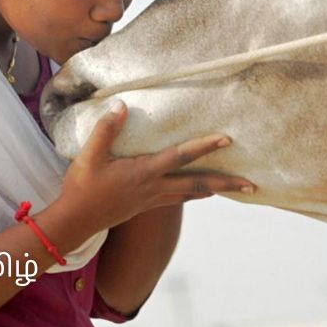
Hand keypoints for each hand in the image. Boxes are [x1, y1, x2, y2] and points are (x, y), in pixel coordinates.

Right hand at [58, 100, 254, 232]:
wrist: (75, 221)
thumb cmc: (82, 187)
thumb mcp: (89, 156)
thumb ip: (106, 129)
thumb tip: (122, 105)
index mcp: (144, 173)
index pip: (180, 157)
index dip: (204, 147)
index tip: (226, 138)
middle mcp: (154, 188)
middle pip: (197, 184)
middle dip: (225, 183)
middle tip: (251, 183)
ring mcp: (153, 199)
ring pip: (191, 194)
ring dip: (215, 189)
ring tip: (236, 186)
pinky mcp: (148, 206)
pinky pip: (179, 198)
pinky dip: (196, 194)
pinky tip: (203, 193)